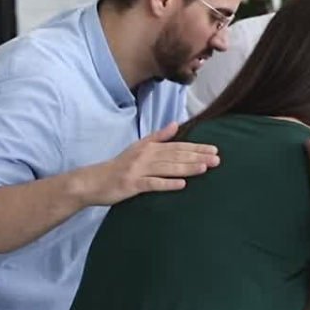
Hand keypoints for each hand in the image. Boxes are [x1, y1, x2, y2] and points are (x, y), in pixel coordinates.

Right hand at [78, 123, 218, 205]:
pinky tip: (182, 184)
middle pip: (175, 156)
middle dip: (197, 157)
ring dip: (187, 168)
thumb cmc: (118, 165)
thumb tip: (175, 124)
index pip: (177, 147)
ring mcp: (138, 170)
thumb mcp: (137, 147)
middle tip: (217, 159)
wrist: (92, 181)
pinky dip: (167, 183)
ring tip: (205, 168)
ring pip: (167, 168)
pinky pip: (152, 184)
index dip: (196, 148)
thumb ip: (158, 137)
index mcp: (148, 148)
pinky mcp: (131, 184)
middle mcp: (145, 156)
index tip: (214, 149)